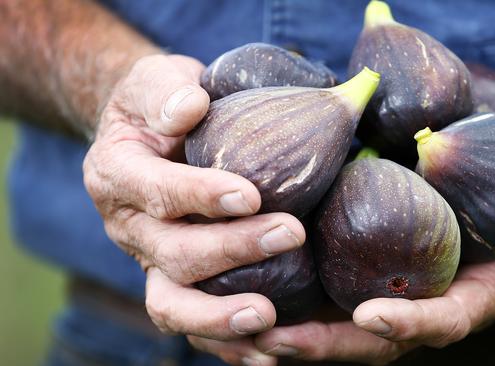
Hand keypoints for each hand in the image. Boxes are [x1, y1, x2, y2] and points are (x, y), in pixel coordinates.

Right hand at [82, 54, 305, 341]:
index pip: (154, 192)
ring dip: (219, 316)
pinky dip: (227, 343)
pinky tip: (268, 352)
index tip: (250, 194)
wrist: (152, 136)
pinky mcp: (176, 282)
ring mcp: (151, 261)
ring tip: (268, 318)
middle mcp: (129, 227)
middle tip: (289, 233)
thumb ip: (167, 91)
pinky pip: (195, 323)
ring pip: (171, 305)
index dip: (199, 195)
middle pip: (171, 254)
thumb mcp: (157, 81)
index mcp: (116, 175)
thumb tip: (191, 108)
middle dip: (231, 249)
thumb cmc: (161, 105)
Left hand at [245, 128, 494, 364]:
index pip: (449, 319)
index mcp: (487, 290)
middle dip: (331, 342)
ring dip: (302, 325)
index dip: (413, 323)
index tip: (372, 316)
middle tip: (274, 337)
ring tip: (246, 320)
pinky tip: (259, 278)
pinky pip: (344, 282)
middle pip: (384, 334)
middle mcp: (443, 294)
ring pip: (352, 317)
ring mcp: (413, 279)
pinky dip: (305, 291)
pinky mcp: (389, 257)